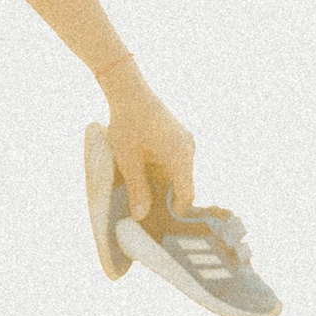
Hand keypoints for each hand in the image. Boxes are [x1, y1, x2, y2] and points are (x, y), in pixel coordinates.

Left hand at [103, 65, 194, 224]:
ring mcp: (185, 141)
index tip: (162, 224)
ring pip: (179, 173)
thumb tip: (141, 216)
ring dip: (164, 184)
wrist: (129, 92)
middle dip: (168, 199)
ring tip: (143, 195)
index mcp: (181, 157)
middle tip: (149, 213)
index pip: (186, 194)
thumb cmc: (127, 125)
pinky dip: (164, 171)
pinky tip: (145, 174)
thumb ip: (137, 189)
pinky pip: (175, 161)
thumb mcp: (128, 161)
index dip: (176, 211)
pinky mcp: (178, 136)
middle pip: (183, 184)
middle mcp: (188, 149)